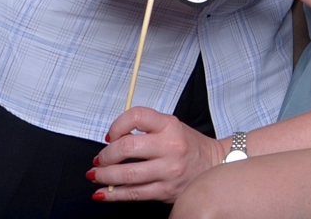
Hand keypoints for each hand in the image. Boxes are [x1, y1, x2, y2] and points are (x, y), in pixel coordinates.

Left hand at [91, 106, 225, 202]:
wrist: (214, 165)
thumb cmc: (188, 144)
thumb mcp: (171, 126)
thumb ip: (146, 128)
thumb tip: (113, 139)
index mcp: (169, 125)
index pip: (137, 116)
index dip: (117, 125)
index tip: (110, 135)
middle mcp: (170, 147)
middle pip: (127, 148)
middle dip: (106, 155)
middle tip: (99, 159)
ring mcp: (168, 171)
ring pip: (127, 175)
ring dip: (104, 176)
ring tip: (95, 175)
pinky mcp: (166, 191)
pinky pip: (134, 194)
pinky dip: (114, 194)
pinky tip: (103, 193)